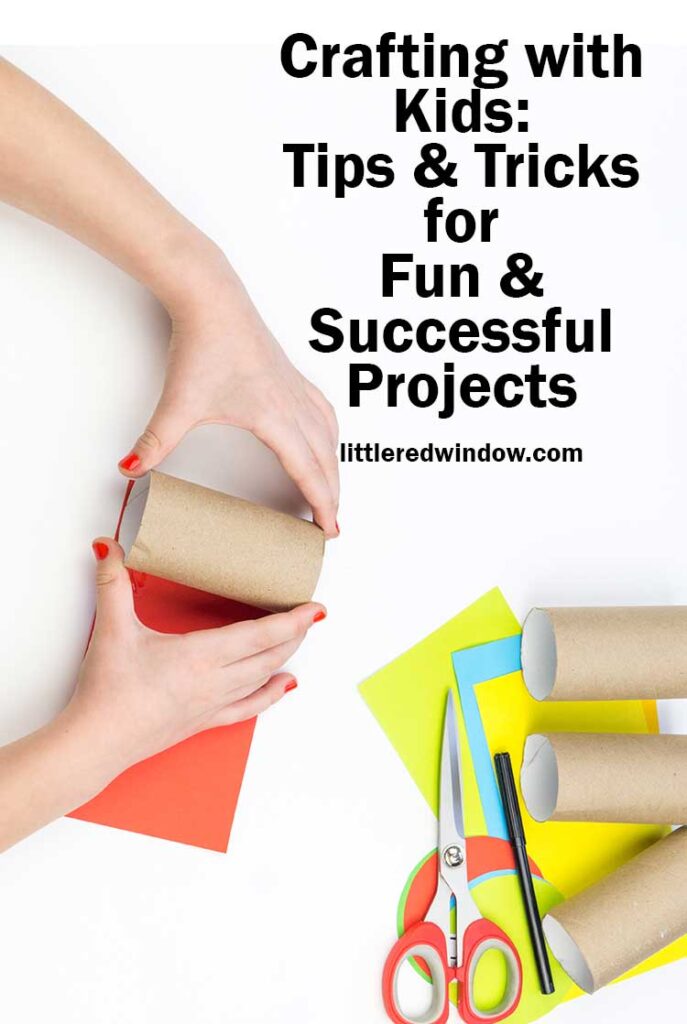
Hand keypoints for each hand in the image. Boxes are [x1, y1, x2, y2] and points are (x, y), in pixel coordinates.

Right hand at [66, 537, 324, 775]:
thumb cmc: (107, 692)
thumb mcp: (112, 629)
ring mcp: (212, 704)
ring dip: (285, 657)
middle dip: (295, 635)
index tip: (315, 609)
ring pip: (262, 678)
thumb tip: (108, 546)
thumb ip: (113, 583)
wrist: (96, 742)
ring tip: (300, 638)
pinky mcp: (203, 722)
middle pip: (269, 655)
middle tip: (310, 615)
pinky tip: (285, 685)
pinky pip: (247, 708)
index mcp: (200, 656)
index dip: (293, 621)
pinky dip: (271, 695)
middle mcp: (214, 681)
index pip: (260, 635)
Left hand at [118, 254, 339, 537]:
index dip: (321, 503)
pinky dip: (329, 433)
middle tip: (332, 523)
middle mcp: (292, 404)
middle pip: (325, 458)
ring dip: (333, 465)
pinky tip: (324, 437)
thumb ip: (156, 441)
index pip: (306, 470)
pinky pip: (322, 411)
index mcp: (274, 417)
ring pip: (328, 435)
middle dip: (331, 493)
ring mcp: (294, 387)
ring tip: (332, 488)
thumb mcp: (178, 402)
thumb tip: (131, 471)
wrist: (210, 298)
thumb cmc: (203, 344)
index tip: (330, 528)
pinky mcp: (289, 374)